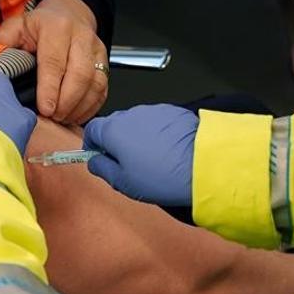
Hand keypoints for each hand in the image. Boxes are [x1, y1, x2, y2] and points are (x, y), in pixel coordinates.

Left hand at [0, 0, 106, 124]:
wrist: (70, 12)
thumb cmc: (41, 25)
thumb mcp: (18, 26)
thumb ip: (3, 43)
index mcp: (56, 27)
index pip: (55, 61)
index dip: (50, 88)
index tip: (44, 109)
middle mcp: (81, 37)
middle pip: (80, 74)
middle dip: (66, 102)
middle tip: (52, 118)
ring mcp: (97, 50)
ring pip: (96, 83)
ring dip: (79, 107)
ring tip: (62, 119)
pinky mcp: (105, 62)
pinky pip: (103, 89)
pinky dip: (91, 107)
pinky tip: (75, 116)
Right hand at [82, 104, 197, 205]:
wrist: (201, 166)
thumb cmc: (163, 176)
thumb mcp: (123, 182)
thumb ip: (102, 168)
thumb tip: (94, 162)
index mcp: (113, 130)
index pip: (91, 129)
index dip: (92, 145)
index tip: (99, 157)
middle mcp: (131, 114)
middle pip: (114, 124)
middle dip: (116, 141)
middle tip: (126, 163)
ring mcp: (153, 111)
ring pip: (137, 122)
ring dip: (138, 137)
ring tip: (151, 160)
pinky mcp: (173, 112)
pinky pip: (157, 121)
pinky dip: (157, 133)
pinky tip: (167, 151)